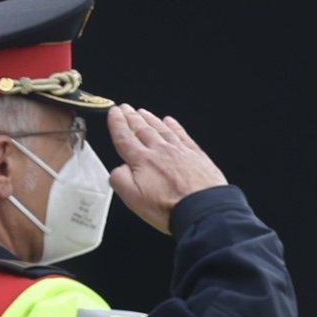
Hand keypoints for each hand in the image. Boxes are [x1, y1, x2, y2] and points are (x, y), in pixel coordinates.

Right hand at [106, 104, 226, 231]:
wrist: (203, 209)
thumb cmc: (169, 207)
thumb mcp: (133, 198)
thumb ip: (119, 179)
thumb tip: (118, 169)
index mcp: (142, 161)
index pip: (125, 137)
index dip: (117, 123)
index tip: (114, 112)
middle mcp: (160, 151)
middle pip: (142, 129)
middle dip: (131, 117)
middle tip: (125, 108)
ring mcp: (179, 151)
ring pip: (161, 129)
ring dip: (150, 119)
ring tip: (142, 112)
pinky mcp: (196, 155)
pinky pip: (182, 135)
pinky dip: (174, 126)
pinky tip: (170, 121)